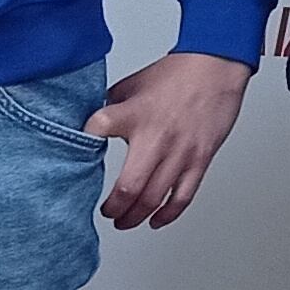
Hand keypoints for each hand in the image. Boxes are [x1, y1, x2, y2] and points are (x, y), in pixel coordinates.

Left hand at [89, 51, 251, 228]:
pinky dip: (167, 215)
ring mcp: (179, 153)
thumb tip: (91, 124)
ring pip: (153, 199)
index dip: (80, 144)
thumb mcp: (132, 84)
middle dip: (113, 208)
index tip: (73, 163)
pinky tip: (156, 220)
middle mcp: (155, 137)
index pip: (97, 129)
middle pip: (128, 188)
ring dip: (135, 216)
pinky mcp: (199, 160)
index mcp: (133, 114)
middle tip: (106, 212)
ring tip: (124, 221)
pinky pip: (182, 197)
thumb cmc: (176, 74)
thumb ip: (111, 107)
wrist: (216, 68)